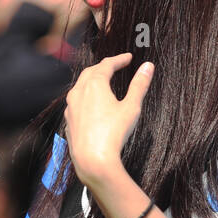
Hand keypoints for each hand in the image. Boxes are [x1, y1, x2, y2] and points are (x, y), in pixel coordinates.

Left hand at [64, 52, 153, 185]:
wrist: (93, 160)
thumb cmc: (113, 133)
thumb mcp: (131, 107)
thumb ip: (139, 85)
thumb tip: (148, 66)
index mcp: (94, 84)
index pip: (107, 64)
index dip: (119, 59)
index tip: (128, 58)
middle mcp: (79, 92)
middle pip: (90, 72)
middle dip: (103, 67)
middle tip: (115, 66)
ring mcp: (71, 107)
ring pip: (80, 87)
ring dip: (92, 80)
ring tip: (103, 82)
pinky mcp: (69, 121)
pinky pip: (76, 102)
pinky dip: (85, 97)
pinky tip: (91, 104)